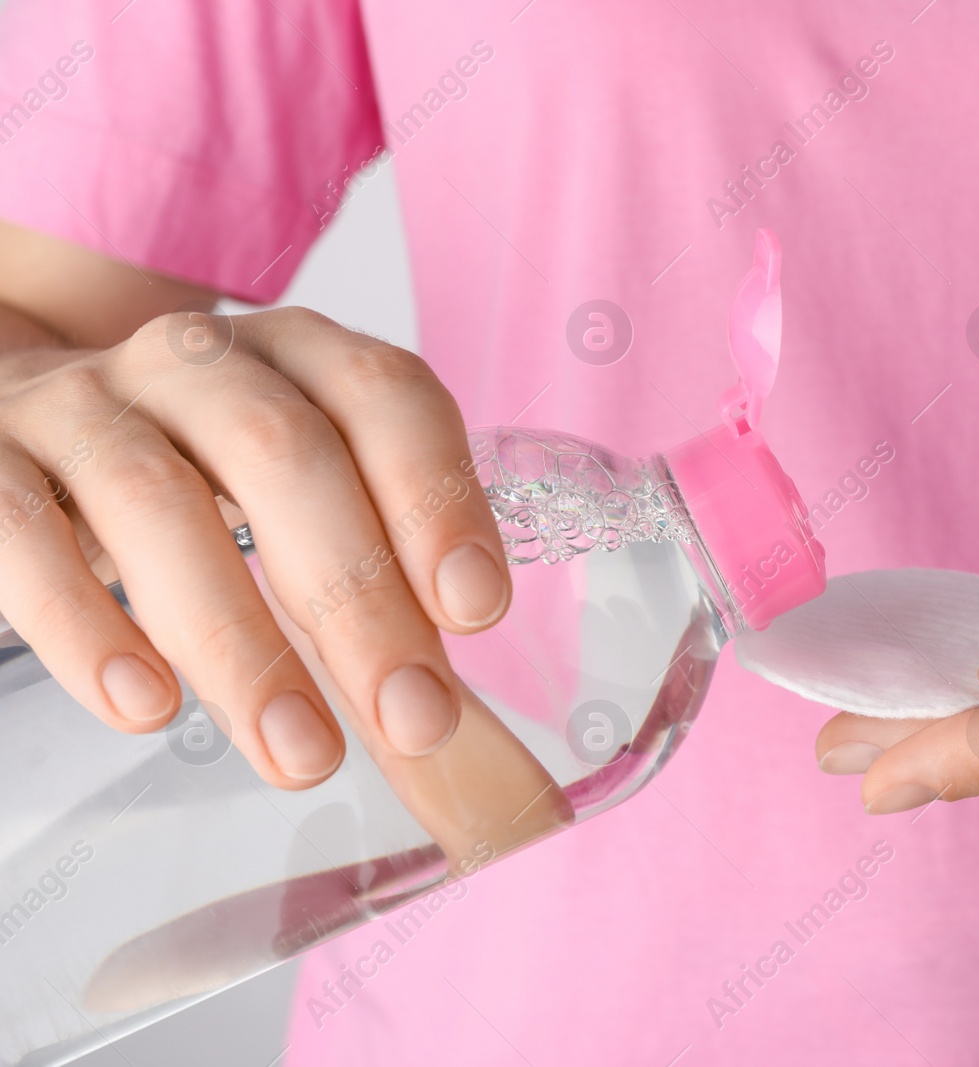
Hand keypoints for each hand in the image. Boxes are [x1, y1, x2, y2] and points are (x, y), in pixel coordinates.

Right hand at [0, 306, 510, 788]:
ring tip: (300, 754)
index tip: (474, 610)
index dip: (436, 495)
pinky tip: (146, 707)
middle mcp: (192, 362)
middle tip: (410, 718)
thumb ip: (374, 582)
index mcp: (297, 358)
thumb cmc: (194, 479)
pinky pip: (19, 533)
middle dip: (358, 596)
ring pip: (155, 501)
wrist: (13, 428)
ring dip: (239, 641)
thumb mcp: (293, 502)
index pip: (385, 395)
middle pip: (283, 453)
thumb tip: (446, 719)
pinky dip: (85, 625)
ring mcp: (76, 402)